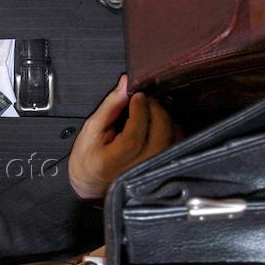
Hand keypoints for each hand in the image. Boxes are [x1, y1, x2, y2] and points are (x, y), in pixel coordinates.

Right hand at [67, 76, 177, 199]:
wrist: (91, 180)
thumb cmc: (88, 156)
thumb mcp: (91, 129)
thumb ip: (110, 106)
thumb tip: (126, 84)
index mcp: (111, 162)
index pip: (134, 137)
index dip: (139, 113)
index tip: (137, 96)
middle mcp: (133, 171)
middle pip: (158, 140)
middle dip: (156, 112)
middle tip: (147, 100)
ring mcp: (149, 172)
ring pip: (171, 143)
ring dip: (166, 120)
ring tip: (152, 110)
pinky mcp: (159, 169)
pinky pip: (175, 147)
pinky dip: (172, 130)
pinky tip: (160, 123)